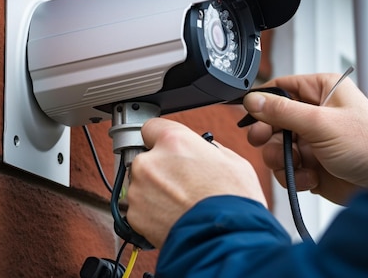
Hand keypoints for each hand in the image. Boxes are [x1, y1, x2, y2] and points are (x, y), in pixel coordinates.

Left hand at [126, 118, 266, 247]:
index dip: (162, 138)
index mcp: (174, 142)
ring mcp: (139, 190)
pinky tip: (174, 216)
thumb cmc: (233, 202)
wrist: (225, 240)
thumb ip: (209, 149)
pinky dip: (152, 212)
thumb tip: (204, 150)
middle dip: (161, 168)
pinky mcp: (134, 215)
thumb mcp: (233, 161)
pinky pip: (139, 207)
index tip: (166, 146)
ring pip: (142, 183)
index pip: (152, 127)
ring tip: (181, 203)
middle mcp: (150, 162)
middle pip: (147, 157)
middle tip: (183, 182)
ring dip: (155, 191)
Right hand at [243, 73, 367, 204]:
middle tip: (264, 142)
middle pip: (273, 121)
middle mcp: (315, 113)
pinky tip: (311, 177)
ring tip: (298, 165)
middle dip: (269, 136)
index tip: (248, 115)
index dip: (262, 102)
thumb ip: (282, 112)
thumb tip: (253, 100)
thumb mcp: (320, 123)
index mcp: (321, 90)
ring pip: (277, 147)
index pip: (280, 88)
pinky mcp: (312, 164)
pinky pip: (288, 168)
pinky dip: (295, 176)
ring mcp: (313, 140)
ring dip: (282, 159)